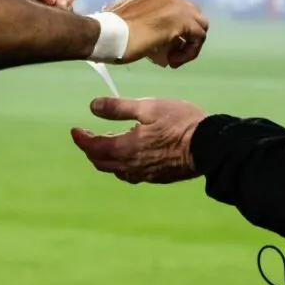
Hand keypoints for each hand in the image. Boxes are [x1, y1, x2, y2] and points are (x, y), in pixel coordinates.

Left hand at [70, 96, 207, 183]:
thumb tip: (93, 107)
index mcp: (126, 148)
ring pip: (116, 170)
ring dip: (105, 158)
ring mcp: (145, 175)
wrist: (209, 145)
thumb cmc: (180, 122)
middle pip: (101, 162)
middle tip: (88, 135)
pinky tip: (128, 156)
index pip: (94, 147)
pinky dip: (121, 165)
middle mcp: (132, 166)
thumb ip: (118, 108)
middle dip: (91, 149)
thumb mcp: (148, 107)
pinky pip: (131, 175)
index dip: (81, 139)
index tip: (75, 131)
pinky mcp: (157, 177)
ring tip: (106, 143)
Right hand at [104, 0, 207, 66]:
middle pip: (191, 13)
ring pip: (199, 24)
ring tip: (173, 58)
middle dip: (184, 35)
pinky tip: (173, 62)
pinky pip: (199, 37)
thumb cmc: (108, 32)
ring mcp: (175, 4)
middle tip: (170, 52)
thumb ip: (142, 21)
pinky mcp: (181, 20)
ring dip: (189, 44)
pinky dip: (190, 52)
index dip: (172, 29)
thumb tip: (152, 36)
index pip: (175, 8)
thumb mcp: (126, 21)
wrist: (105, 34)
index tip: (160, 45)